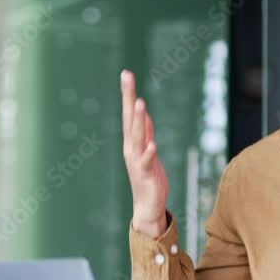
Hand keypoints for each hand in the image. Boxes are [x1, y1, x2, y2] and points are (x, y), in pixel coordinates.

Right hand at [121, 69, 167, 238]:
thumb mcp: (148, 150)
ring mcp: (137, 160)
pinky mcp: (147, 173)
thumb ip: (146, 132)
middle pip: (129, 118)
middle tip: (126, 77)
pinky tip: (152, 143)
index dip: (128, 93)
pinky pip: (148, 160)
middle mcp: (131, 148)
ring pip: (137, 136)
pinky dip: (149, 151)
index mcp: (132, 141)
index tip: (126, 74)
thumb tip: (142, 113)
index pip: (129, 113)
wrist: (147, 206)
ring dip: (138, 119)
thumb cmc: (149, 178)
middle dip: (128, 97)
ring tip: (139, 102)